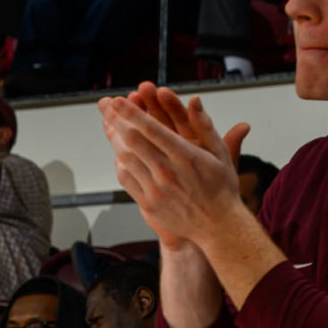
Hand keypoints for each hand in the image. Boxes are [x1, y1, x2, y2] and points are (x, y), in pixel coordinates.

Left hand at [100, 82, 250, 248]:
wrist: (218, 227)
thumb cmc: (222, 187)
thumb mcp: (220, 154)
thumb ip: (205, 126)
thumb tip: (194, 100)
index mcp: (185, 156)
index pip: (152, 129)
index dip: (131, 113)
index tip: (118, 100)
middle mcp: (167, 171)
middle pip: (133, 141)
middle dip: (116, 120)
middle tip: (105, 106)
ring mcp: (155, 189)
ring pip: (125, 158)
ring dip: (114, 139)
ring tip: (108, 125)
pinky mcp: (148, 203)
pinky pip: (126, 179)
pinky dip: (120, 163)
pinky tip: (119, 153)